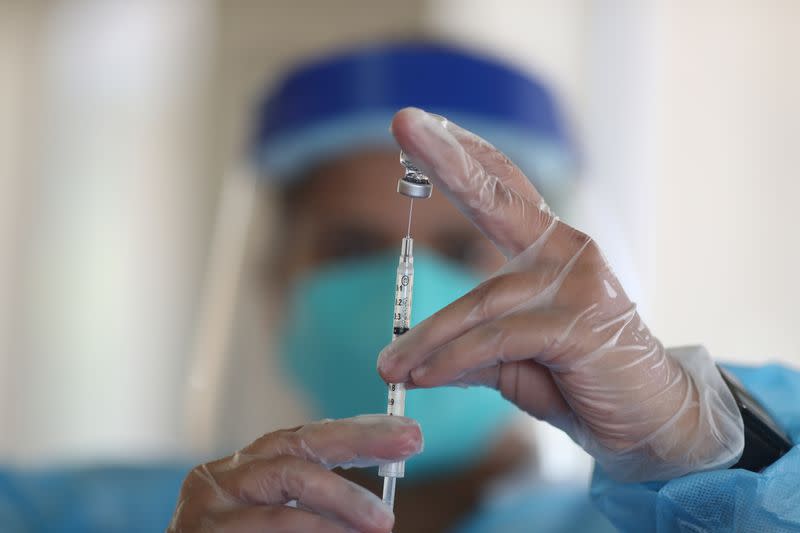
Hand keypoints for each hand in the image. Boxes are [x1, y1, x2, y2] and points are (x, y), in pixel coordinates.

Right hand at [168, 415, 421, 531]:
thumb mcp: (278, 522)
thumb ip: (315, 510)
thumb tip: (379, 510)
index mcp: (244, 471)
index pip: (306, 439)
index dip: (358, 433)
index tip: (405, 435)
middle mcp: (223, 476)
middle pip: (300, 445)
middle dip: (360, 441)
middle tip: (410, 444)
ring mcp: (209, 503)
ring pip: (291, 480)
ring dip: (345, 498)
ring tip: (383, 520)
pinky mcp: (203, 530)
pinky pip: (274, 524)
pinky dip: (316, 529)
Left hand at [378, 108, 742, 481]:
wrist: (652, 424)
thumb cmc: (582, 381)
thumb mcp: (513, 361)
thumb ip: (470, 349)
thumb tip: (413, 360)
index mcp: (552, 248)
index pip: (504, 188)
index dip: (465, 155)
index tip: (422, 124)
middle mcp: (568, 251)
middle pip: (499, 197)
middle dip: (447, 159)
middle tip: (406, 122)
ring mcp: (579, 284)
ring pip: (481, 300)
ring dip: (426, 337)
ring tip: (387, 367)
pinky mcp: (582, 325)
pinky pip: (498, 339)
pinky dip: (454, 360)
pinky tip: (422, 377)